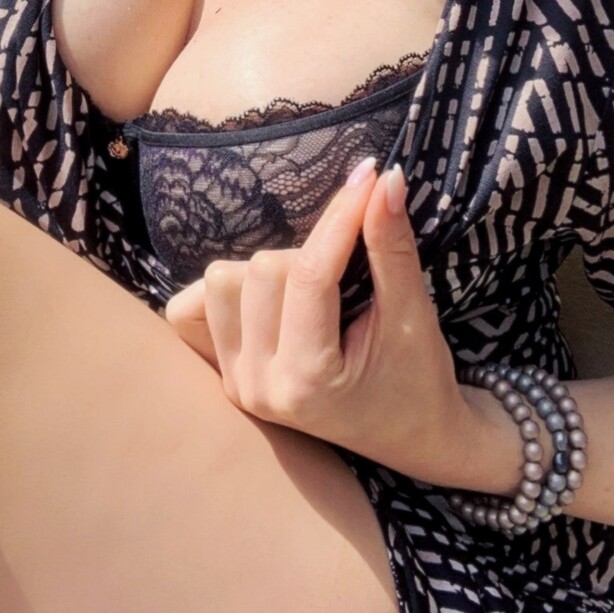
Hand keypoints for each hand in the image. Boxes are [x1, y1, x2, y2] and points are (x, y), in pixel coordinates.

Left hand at [162, 156, 482, 485]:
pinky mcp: (225, 376)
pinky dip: (231, 289)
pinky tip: (274, 300)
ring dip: (272, 269)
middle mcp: (259, 387)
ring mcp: (236, 384)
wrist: (414, 436)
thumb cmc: (419, 378)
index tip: (367, 176)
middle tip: (351, 272)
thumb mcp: (412, 313)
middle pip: (261, 270)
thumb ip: (392, 245)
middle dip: (311, 253)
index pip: (311, 273)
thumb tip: (383, 177)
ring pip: (224, 280)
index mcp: (309, 381)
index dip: (340, 216)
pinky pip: (194, 306)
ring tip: (316, 292)